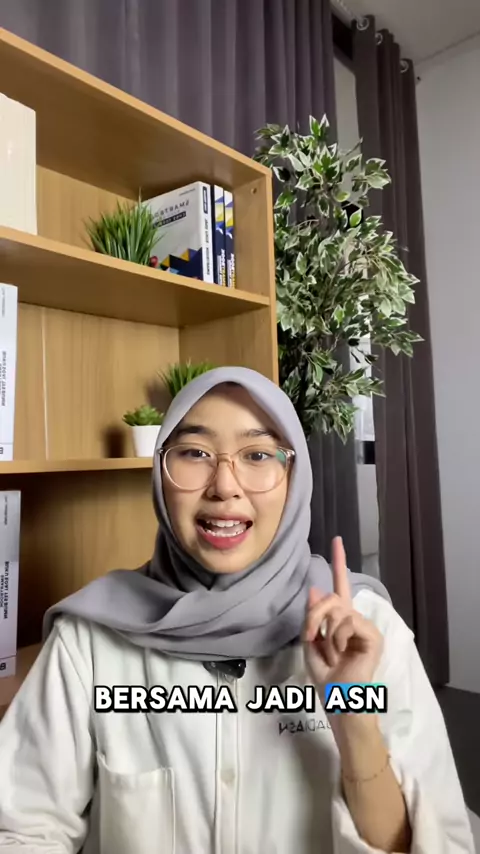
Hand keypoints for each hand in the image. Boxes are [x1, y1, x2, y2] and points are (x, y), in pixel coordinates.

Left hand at [303, 537, 383, 698]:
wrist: (339, 700)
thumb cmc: (325, 677)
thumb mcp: (310, 643)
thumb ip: (312, 617)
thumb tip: (315, 589)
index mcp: (340, 620)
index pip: (340, 586)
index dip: (338, 563)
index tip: (337, 540)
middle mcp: (355, 619)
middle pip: (332, 597)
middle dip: (314, 615)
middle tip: (310, 636)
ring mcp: (366, 627)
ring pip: (338, 609)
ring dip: (325, 632)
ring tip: (332, 654)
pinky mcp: (373, 636)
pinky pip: (348, 622)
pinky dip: (337, 639)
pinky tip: (341, 655)